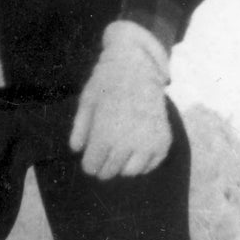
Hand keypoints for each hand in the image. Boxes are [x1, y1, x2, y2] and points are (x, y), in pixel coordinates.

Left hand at [69, 21, 171, 179]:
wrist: (138, 67)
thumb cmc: (107, 82)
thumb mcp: (87, 101)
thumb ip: (80, 128)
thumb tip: (76, 150)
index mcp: (106, 133)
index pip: (92, 166)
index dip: (89, 164)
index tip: (90, 160)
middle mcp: (128, 141)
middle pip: (109, 171)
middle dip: (102, 167)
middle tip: (103, 156)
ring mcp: (148, 142)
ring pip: (130, 172)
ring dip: (122, 166)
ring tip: (119, 152)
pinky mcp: (163, 141)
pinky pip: (150, 165)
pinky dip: (142, 163)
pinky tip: (135, 150)